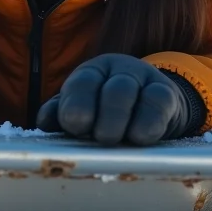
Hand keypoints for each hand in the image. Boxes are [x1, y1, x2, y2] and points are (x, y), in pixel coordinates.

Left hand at [36, 53, 194, 145]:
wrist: (151, 109)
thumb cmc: (107, 113)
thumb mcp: (85, 111)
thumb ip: (62, 114)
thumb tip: (44, 122)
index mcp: (92, 73)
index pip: (83, 83)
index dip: (77, 104)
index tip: (74, 126)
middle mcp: (118, 70)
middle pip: (111, 89)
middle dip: (106, 116)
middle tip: (101, 138)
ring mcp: (144, 79)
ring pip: (130, 93)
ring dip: (122, 119)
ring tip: (119, 140)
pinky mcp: (167, 94)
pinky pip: (158, 102)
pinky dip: (149, 122)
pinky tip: (141, 138)